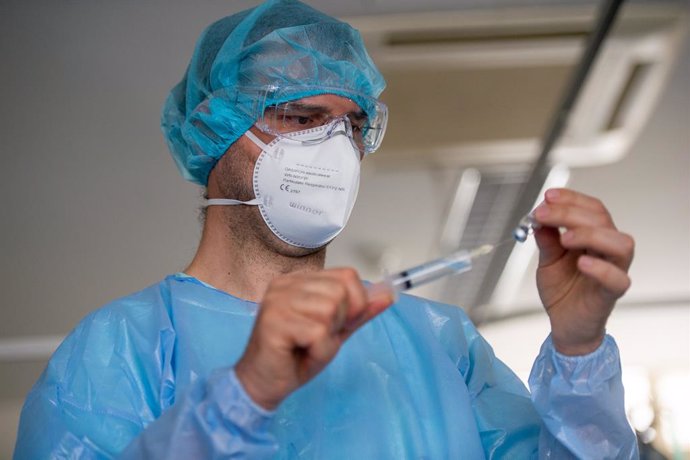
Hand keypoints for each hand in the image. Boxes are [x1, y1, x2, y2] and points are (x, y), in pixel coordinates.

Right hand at [234, 268, 392, 409]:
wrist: (264, 384)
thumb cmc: (295, 356)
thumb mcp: (334, 331)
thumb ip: (359, 312)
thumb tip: (388, 295)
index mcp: (300, 280)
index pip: (347, 275)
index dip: (355, 303)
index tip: (339, 325)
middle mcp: (286, 284)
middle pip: (340, 292)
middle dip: (339, 322)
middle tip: (318, 338)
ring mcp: (277, 300)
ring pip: (330, 310)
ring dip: (327, 339)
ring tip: (307, 346)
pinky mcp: (274, 321)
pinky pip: (318, 332)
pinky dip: (319, 351)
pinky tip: (301, 354)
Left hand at [533, 188, 633, 355]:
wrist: (564, 324)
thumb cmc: (562, 291)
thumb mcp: (547, 260)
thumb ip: (546, 239)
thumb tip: (539, 216)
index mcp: (594, 238)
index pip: (592, 209)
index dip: (572, 199)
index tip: (548, 196)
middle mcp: (607, 250)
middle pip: (602, 220)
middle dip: (570, 213)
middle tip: (543, 214)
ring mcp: (613, 270)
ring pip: (621, 243)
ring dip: (591, 234)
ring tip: (564, 237)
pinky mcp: (611, 293)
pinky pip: (618, 279)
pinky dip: (601, 268)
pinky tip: (582, 262)